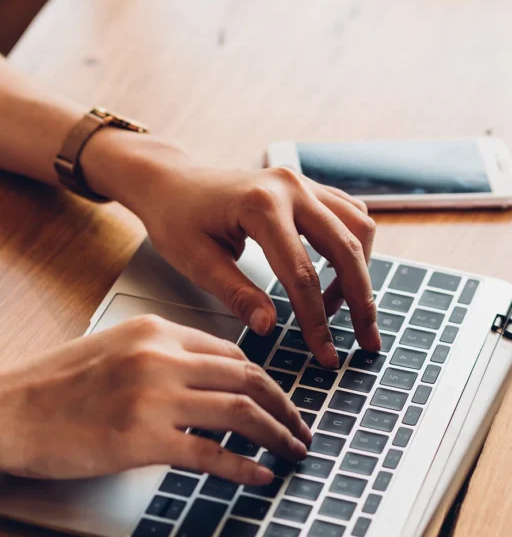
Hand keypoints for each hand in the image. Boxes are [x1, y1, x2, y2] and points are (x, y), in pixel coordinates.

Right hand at [0, 315, 310, 482]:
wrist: (1, 408)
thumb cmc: (48, 385)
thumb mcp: (109, 353)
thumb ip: (156, 360)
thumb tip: (201, 386)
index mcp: (154, 331)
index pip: (230, 353)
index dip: (263, 381)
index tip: (276, 400)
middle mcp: (161, 357)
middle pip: (248, 379)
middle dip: (284, 407)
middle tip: (300, 428)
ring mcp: (154, 397)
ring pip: (242, 413)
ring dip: (278, 435)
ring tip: (293, 452)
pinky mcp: (143, 439)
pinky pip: (213, 454)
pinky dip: (246, 467)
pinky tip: (261, 477)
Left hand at [82, 134, 379, 367]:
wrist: (171, 182)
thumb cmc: (176, 219)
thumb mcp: (196, 262)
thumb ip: (236, 294)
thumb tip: (269, 327)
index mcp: (260, 206)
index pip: (301, 274)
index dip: (316, 320)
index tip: (325, 355)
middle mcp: (290, 188)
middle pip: (346, 248)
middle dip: (360, 300)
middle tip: (366, 341)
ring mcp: (302, 182)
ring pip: (357, 228)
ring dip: (359, 272)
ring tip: (339, 311)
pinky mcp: (306, 187)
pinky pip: (348, 214)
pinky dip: (352, 248)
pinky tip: (335, 277)